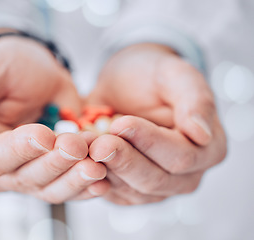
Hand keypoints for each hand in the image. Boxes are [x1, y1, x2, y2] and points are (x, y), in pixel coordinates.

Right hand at [0, 33, 108, 202]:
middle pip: (27, 178)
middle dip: (56, 162)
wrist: (35, 71)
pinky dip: (88, 186)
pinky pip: (72, 187)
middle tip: (78, 144)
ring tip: (98, 160)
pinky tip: (105, 178)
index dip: (20, 149)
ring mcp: (30, 174)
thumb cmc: (7, 68)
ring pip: (52, 188)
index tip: (45, 134)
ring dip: (76, 177)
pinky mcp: (56, 173)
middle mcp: (1, 169)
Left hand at [87, 43, 226, 204]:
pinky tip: (79, 158)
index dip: (149, 142)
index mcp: (207, 149)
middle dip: (122, 160)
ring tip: (81, 146)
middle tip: (96, 142)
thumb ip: (195, 99)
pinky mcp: (129, 190)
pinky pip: (111, 192)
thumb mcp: (176, 74)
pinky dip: (92, 177)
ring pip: (129, 190)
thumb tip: (202, 134)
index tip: (121, 123)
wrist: (127, 83)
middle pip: (154, 180)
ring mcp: (157, 187)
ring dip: (102, 169)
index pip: (180, 156)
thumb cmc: (152, 76)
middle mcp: (186, 176)